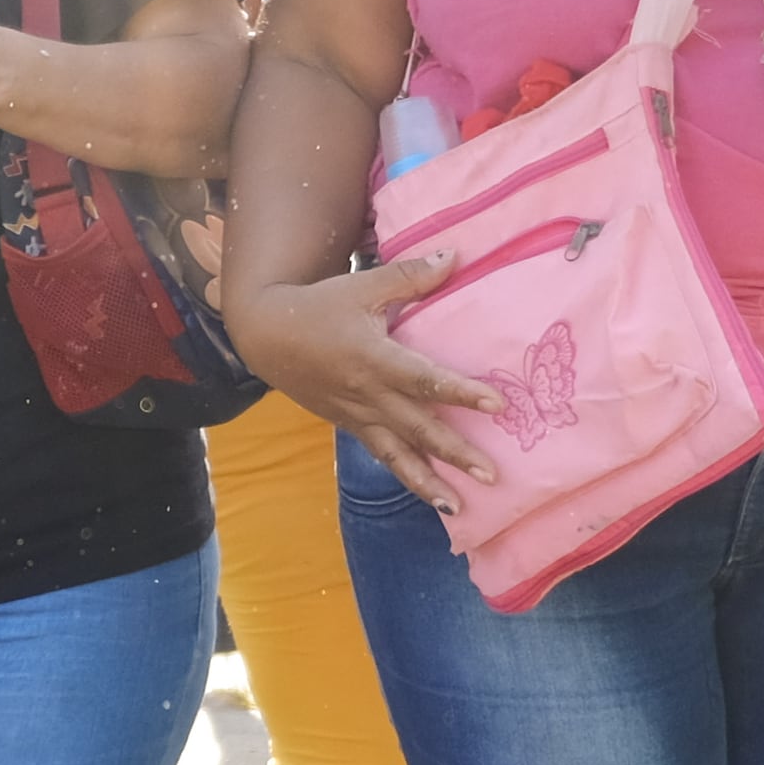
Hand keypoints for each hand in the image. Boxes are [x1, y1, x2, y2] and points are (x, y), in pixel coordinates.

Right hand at [224, 248, 500, 510]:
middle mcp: (369, 394)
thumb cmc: (318, 306)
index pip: (425, 380)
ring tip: (457, 508)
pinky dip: (406, 477)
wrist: (266, 336)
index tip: (498, 405)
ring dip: (429, 484)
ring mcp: (358, 415)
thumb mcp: (363, 285)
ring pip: (398, 455)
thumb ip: (411, 276)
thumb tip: (456, 256)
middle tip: (491, 475)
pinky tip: (430, 496)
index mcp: (375, 358)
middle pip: (418, 429)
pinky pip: (382, 456)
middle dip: (455, 454)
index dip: (461, 392)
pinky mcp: (350, 426)